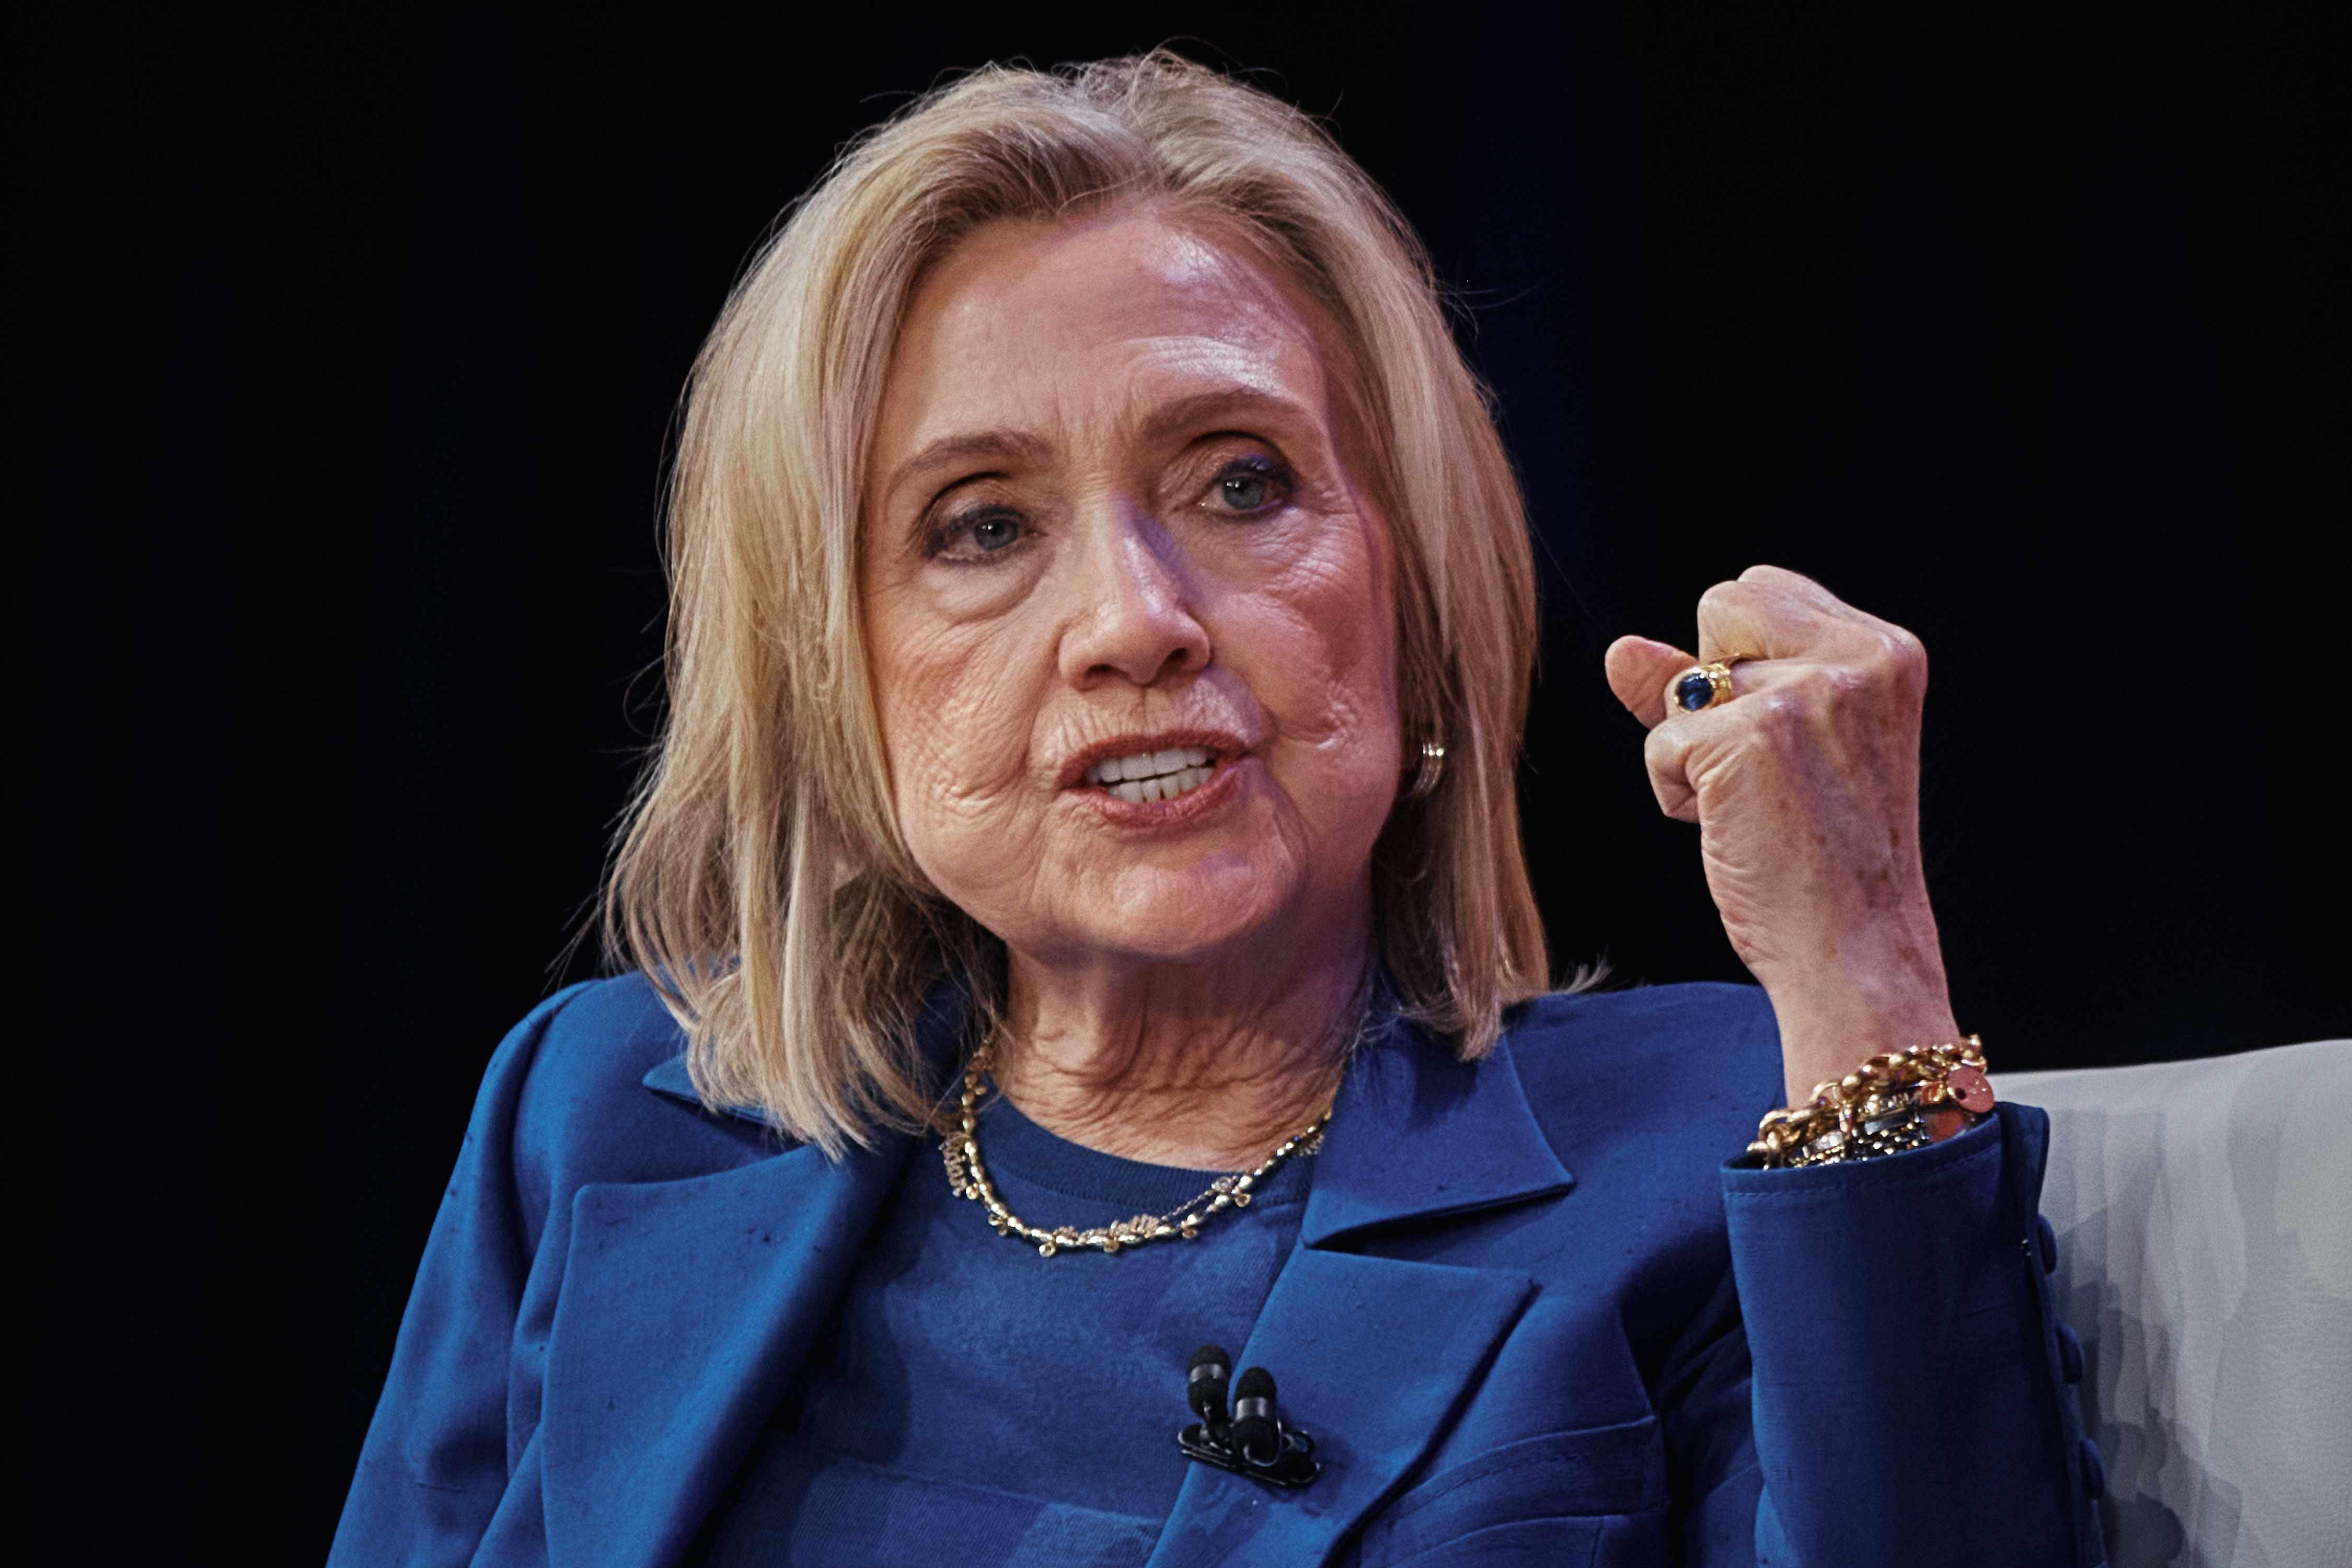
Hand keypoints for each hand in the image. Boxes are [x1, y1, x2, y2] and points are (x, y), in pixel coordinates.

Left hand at [1604, 566, 1958, 1106]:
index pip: (1762, 589)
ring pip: (1684, 681)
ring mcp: (1804, 694)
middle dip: (1714, 686)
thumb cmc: (1824, 859)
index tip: (1781, 739)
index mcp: (1886, 651)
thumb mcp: (1784, 749)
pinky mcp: (1748, 738)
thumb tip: (1620, 649)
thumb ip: (1704, 684)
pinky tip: (1735, 831)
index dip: (1743, 661)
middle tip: (1767, 773)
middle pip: (1720, 606)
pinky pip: (1661, 740)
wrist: (1854, 949)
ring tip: (1755, 806)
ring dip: (1694, 747)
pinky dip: (1677, 792)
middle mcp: (1857, 659)